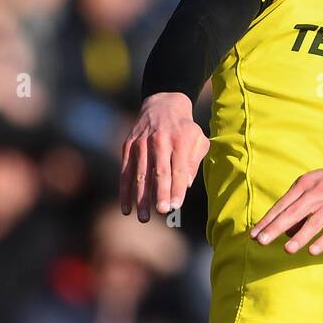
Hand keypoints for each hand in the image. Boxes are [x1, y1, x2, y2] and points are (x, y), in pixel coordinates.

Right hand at [119, 92, 210, 221]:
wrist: (162, 105)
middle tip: (163, 211)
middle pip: (159, 171)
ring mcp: (141, 144)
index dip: (177, 188)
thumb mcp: (198, 139)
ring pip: (140, 175)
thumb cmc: (184, 128)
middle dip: (161, 193)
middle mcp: (159, 141)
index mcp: (179, 140)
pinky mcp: (128, 147)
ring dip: (141, 198)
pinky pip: (125, 172)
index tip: (177, 206)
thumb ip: (194, 162)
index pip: (179, 168)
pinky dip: (125, 191)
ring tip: (144, 217)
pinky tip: (127, 208)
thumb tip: (186, 185)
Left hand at [251, 155, 322, 255]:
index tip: (254, 235)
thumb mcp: (311, 184)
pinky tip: (312, 251)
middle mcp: (317, 193)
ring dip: (300, 237)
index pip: (282, 205)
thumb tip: (284, 230)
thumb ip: (296, 204)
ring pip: (314, 222)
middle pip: (294, 212)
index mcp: (304, 185)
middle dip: (276, 227)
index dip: (268, 220)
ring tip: (287, 250)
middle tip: (261, 241)